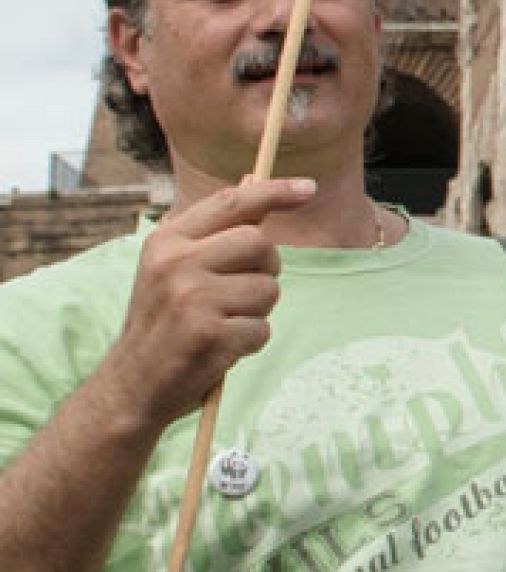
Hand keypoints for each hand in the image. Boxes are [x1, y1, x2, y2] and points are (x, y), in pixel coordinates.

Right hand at [90, 177, 317, 431]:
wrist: (131, 384)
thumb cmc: (163, 322)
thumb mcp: (171, 269)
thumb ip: (212, 236)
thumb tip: (262, 196)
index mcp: (166, 242)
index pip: (231, 203)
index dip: (275, 192)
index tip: (308, 188)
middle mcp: (176, 264)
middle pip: (260, 243)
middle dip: (265, 269)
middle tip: (240, 292)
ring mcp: (192, 298)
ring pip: (268, 289)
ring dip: (257, 311)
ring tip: (222, 323)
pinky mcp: (210, 334)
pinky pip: (262, 329)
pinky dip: (250, 342)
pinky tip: (220, 348)